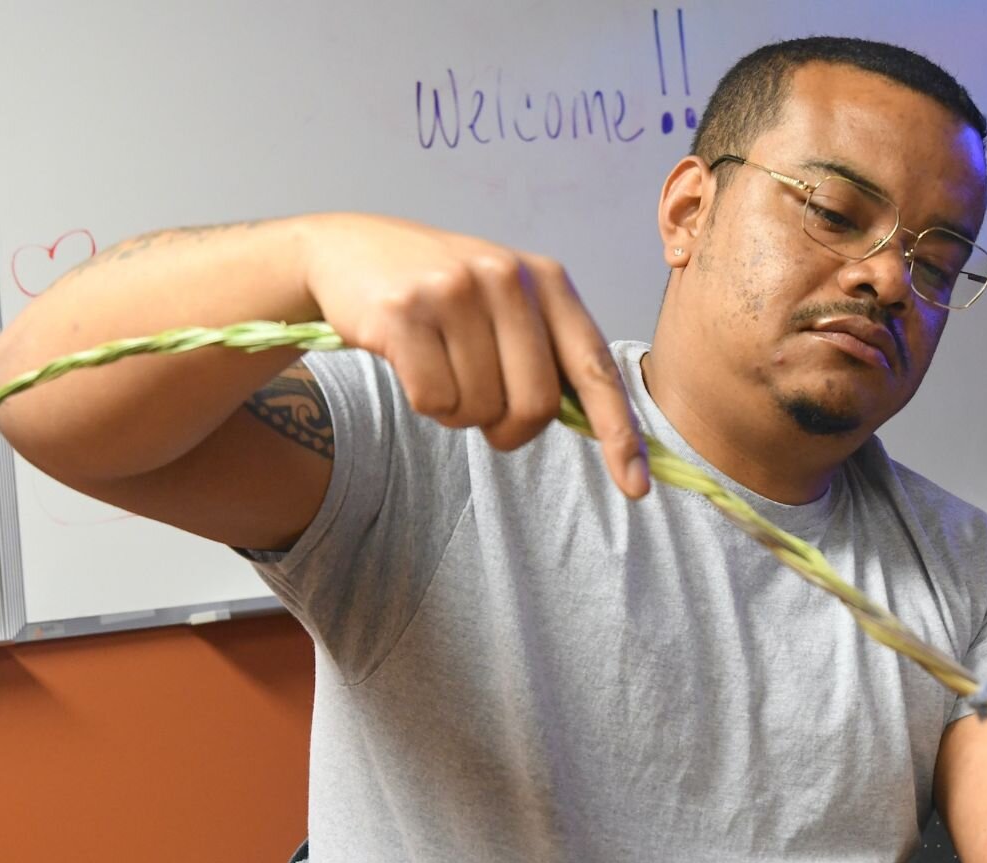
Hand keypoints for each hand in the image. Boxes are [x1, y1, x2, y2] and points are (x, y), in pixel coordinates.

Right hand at [301, 212, 648, 496]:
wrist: (348, 251)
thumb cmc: (442, 293)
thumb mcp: (505, 304)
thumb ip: (548, 352)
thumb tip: (598, 427)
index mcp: (548, 280)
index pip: (597, 369)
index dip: (619, 433)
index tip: (637, 487)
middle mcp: (508, 278)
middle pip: (536, 407)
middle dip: (509, 429)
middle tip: (482, 409)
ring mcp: (455, 291)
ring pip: (480, 409)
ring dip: (459, 412)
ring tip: (439, 366)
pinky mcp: (404, 311)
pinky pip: (434, 399)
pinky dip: (425, 401)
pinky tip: (410, 363)